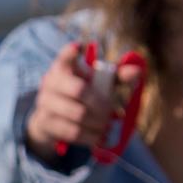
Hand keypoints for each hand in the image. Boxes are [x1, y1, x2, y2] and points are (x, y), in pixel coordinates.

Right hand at [24, 40, 115, 161]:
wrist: (51, 119)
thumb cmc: (81, 96)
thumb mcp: (98, 84)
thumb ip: (117, 76)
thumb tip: (137, 72)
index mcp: (64, 67)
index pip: (65, 56)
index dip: (70, 52)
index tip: (78, 46)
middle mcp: (50, 82)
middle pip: (79, 90)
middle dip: (101, 104)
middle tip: (110, 112)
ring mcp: (45, 103)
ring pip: (78, 114)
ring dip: (98, 123)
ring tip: (106, 126)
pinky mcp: (44, 123)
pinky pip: (72, 132)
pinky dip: (90, 136)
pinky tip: (99, 136)